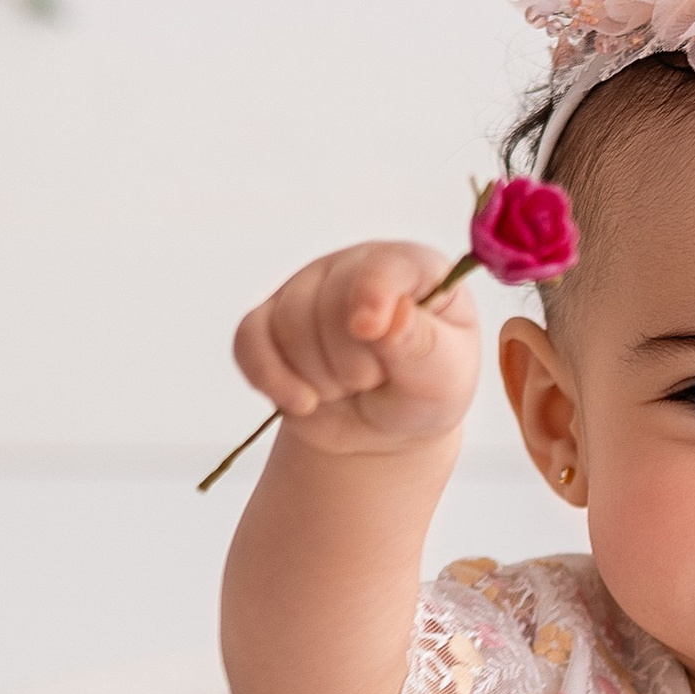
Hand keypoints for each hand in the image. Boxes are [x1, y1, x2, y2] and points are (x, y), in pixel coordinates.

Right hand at [229, 242, 480, 459]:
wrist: (387, 427)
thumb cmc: (426, 391)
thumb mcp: (444, 378)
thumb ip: (422, 347)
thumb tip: (392, 318)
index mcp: (413, 268)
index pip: (383, 266)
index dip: (371, 294)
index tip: (368, 330)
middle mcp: (355, 267)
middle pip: (328, 304)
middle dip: (353, 365)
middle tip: (378, 382)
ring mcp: (308, 289)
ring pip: (288, 327)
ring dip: (321, 380)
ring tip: (350, 389)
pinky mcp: (271, 323)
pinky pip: (249, 342)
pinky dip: (271, 379)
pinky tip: (302, 403)